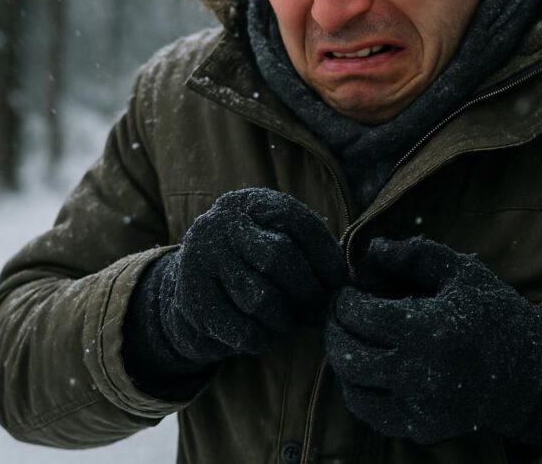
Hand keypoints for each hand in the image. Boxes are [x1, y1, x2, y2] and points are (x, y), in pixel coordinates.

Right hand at [139, 188, 346, 367]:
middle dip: (308, 290)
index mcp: (250, 204)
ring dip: (286, 318)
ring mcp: (200, 260)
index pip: (297, 222)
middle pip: (278, 257)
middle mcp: (221, 224)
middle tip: (320, 311)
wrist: (191, 287)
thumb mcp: (278, 240)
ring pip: (260, 297)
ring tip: (291, 322)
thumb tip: (349, 279)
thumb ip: (311, 250)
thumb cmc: (253, 264)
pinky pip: (241, 329)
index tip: (340, 282)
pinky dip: (263, 338)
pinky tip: (267, 334)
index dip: (326, 255)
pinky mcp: (192, 300)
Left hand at [324, 236, 541, 444]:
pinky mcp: (421, 428)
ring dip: (342, 360)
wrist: (529, 372)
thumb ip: (414, 255)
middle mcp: (418, 373)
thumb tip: (371, 250)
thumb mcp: (461, 272)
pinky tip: (365, 370)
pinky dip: (359, 390)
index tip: (346, 291)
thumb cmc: (495, 313)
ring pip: (353, 387)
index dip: (344, 300)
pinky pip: (371, 413)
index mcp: (428, 329)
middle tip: (337, 313)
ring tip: (348, 339)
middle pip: (348, 353)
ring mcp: (419, 407)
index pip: (360, 316)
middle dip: (334, 328)